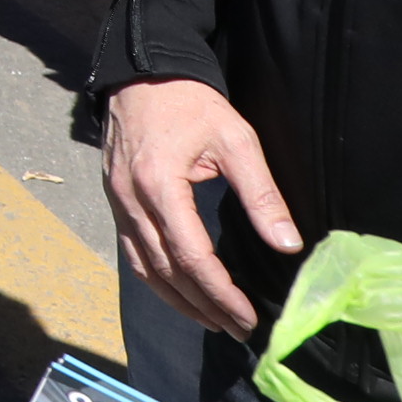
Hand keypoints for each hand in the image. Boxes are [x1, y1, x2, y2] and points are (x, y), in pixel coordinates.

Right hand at [103, 76, 301, 334]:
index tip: (248, 317)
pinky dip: (156, 279)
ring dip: (179, 301)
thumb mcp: (236, 139)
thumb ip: (261, 194)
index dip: (221, 292)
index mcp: (160, 186)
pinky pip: (133, 252)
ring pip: (145, 268)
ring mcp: (117, 202)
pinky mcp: (114, 199)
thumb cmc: (191, 102)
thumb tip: (287, 244)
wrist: (143, 73)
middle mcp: (131, 200)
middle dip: (205, 306)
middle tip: (238, 328)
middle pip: (167, 271)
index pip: (192, 256)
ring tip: (212, 321)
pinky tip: (179, 291)